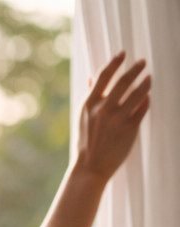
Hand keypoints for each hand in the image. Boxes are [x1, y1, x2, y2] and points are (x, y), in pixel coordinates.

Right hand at [76, 52, 150, 182]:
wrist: (90, 168)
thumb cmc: (86, 143)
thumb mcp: (83, 118)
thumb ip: (91, 97)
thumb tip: (92, 78)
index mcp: (89, 106)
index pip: (103, 77)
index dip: (114, 62)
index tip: (123, 53)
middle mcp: (103, 110)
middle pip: (124, 81)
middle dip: (135, 69)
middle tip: (142, 62)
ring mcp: (117, 119)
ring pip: (138, 93)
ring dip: (146, 83)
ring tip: (149, 78)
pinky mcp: (130, 128)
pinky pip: (143, 108)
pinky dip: (146, 101)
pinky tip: (147, 97)